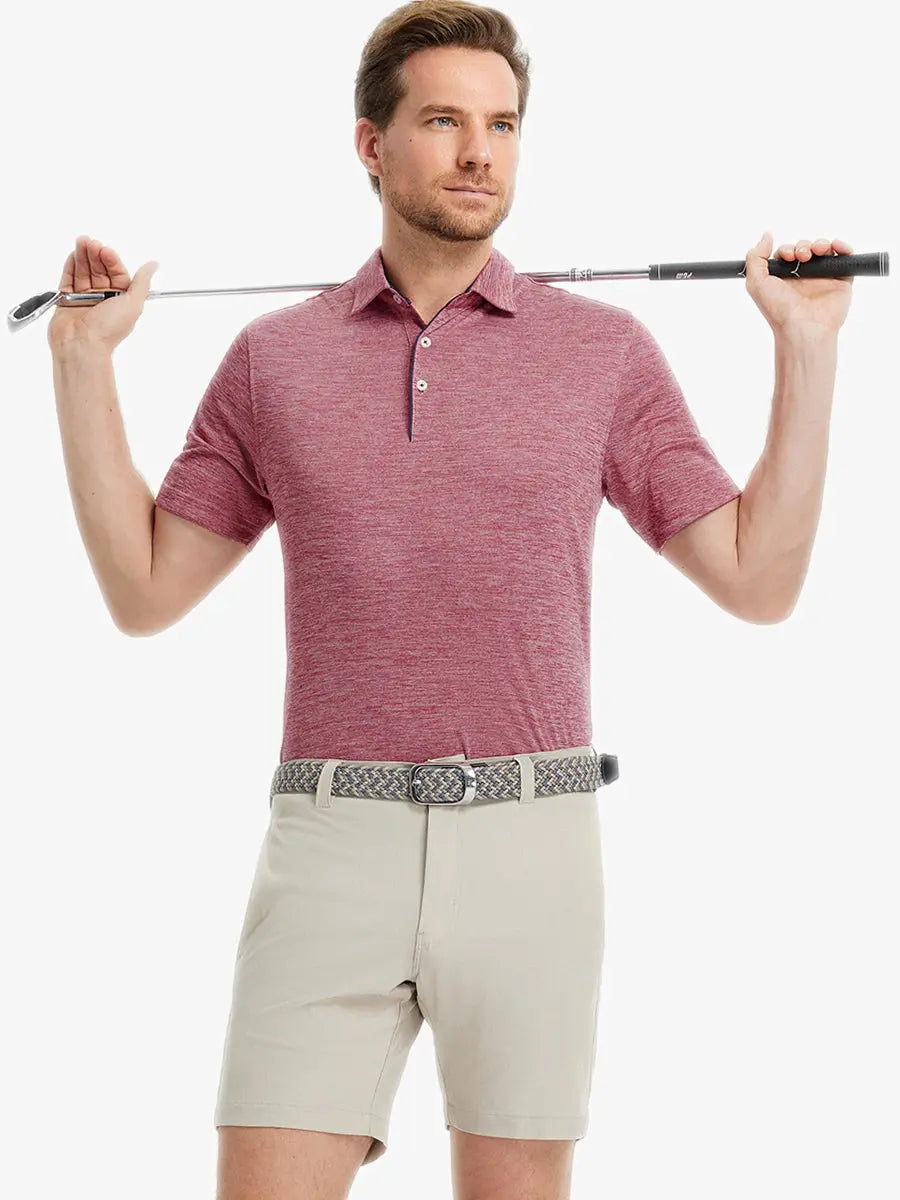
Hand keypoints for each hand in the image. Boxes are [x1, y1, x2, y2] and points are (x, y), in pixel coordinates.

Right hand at [47, 235, 158, 353]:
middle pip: (99, 269)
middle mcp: (103, 299)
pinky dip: (71, 266)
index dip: (111, 259)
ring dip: (82, 256)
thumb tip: (153, 265)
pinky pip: (68, 279)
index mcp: (120, 300)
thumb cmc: (108, 330)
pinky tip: (74, 255)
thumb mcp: (133, 304)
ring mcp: (84, 299)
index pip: (116, 272)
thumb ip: (142, 283)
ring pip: (84, 272)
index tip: (105, 250)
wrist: (81, 345)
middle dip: (95, 254)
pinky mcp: (67, 300)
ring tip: (81, 242)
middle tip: (90, 242)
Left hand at [744, 231, 853, 336]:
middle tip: (802, 256)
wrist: (802, 327)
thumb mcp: (756, 283)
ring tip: (818, 250)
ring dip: (821, 244)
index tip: (786, 255)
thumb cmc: (778, 309)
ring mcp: (824, 279)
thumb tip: (766, 235)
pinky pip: (845, 258)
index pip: (787, 254)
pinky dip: (843, 247)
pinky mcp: (841, 282)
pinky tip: (836, 246)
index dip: (787, 249)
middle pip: (806, 249)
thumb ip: (755, 257)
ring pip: (825, 251)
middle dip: (803, 246)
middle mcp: (804, 278)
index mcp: (784, 278)